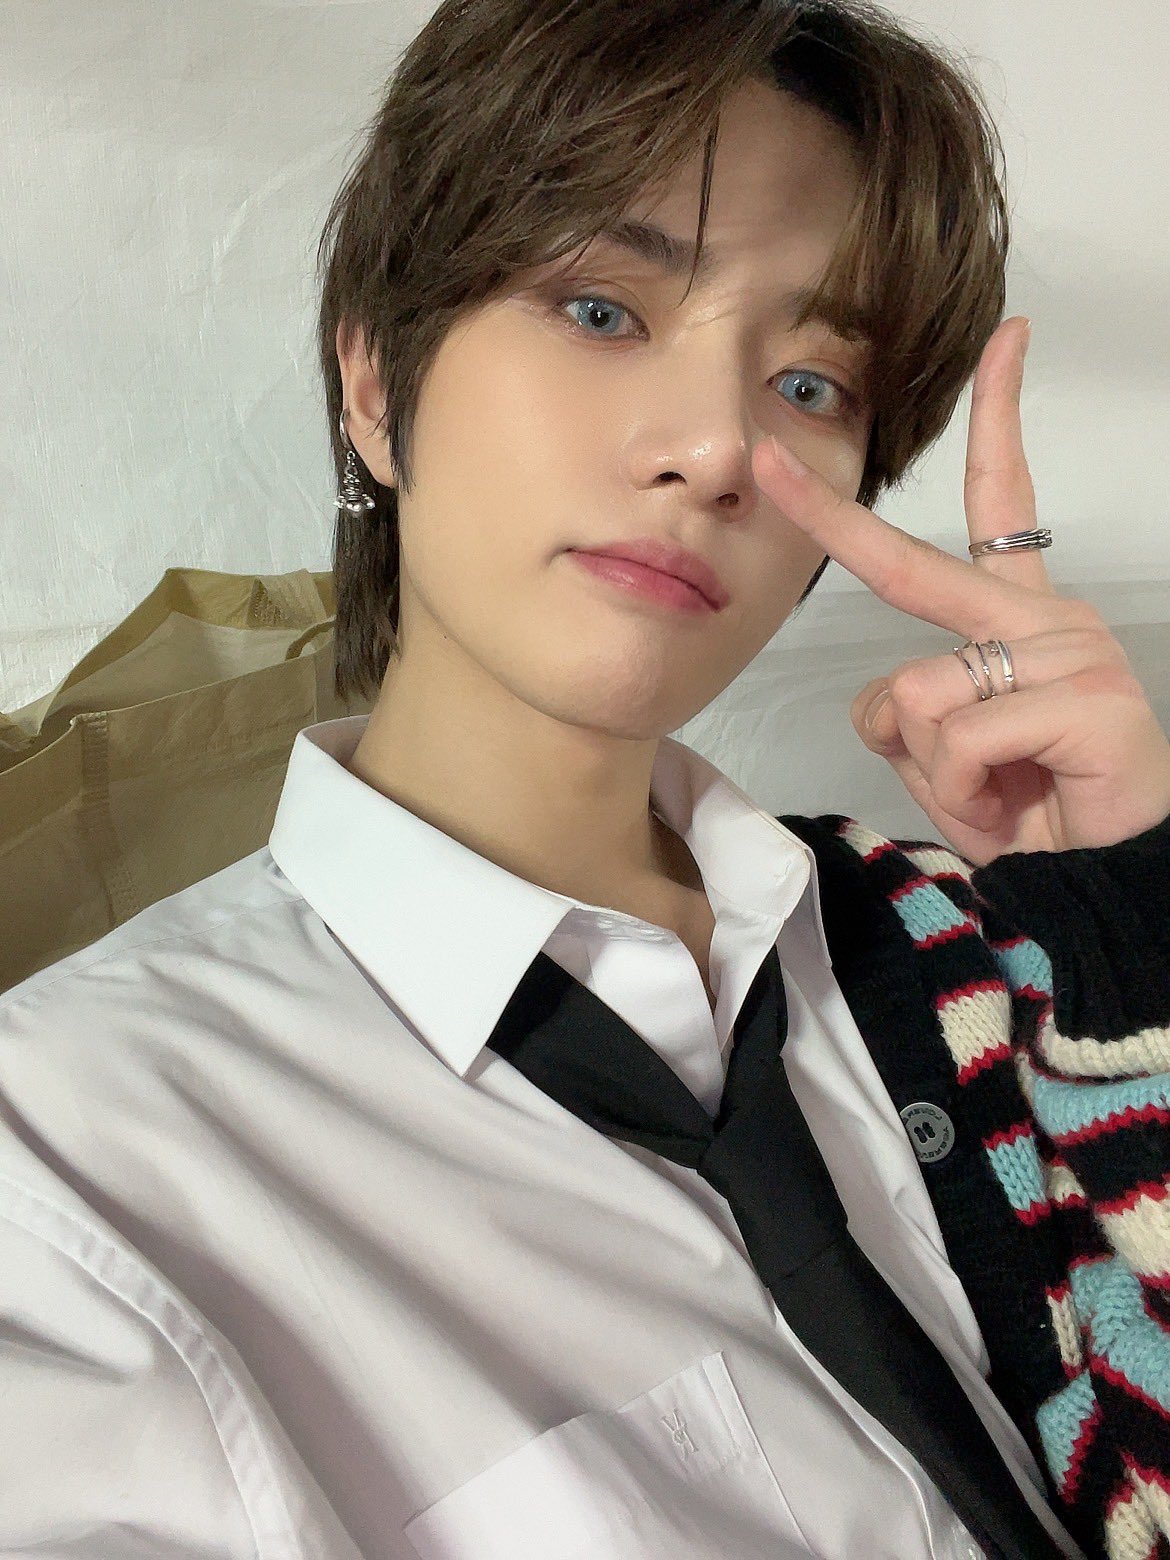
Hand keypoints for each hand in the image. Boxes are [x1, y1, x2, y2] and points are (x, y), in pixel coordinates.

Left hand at [752, 316, 1169, 865]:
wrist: (1102, 881)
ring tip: (995, 789)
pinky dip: (965, 788)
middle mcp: (1046, 618)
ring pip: (923, 688)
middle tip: (762, 459)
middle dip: (825, 521)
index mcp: (1017, 617)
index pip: (998, 504)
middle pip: (914, 569)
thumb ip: (904, 710)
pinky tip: (1015, 801)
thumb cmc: (1030, 808)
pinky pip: (964, 736)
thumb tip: (889, 694)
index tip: (1005, 341)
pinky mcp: (1089, 700)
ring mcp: (1072, 653)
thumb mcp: (944, 757)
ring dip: (935, 762)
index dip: (997, 421)